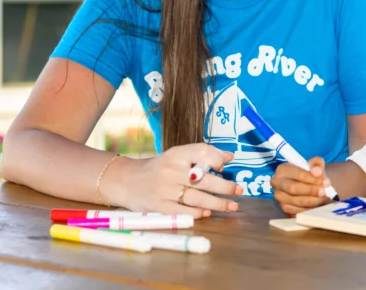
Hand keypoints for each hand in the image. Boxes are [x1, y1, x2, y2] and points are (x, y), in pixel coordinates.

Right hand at [112, 143, 242, 217]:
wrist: (126, 181)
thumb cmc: (159, 167)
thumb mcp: (177, 156)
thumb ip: (202, 155)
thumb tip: (230, 157)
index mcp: (175, 154)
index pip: (201, 152)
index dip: (216, 158)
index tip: (225, 165)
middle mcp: (171, 171)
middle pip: (203, 179)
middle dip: (225, 186)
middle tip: (239, 190)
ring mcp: (165, 190)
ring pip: (197, 198)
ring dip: (217, 203)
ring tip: (232, 205)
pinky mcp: (160, 207)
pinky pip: (183, 211)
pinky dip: (198, 212)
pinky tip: (208, 212)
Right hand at [271, 157, 333, 215]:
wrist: (309, 185)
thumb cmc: (311, 173)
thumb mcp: (315, 164)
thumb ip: (317, 164)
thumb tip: (317, 172)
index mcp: (282, 169)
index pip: (298, 174)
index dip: (313, 179)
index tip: (326, 182)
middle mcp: (277, 183)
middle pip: (293, 189)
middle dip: (311, 191)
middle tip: (324, 192)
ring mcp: (279, 197)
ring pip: (297, 201)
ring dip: (313, 200)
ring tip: (324, 197)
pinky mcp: (284, 209)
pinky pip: (298, 211)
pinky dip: (310, 208)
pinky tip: (317, 204)